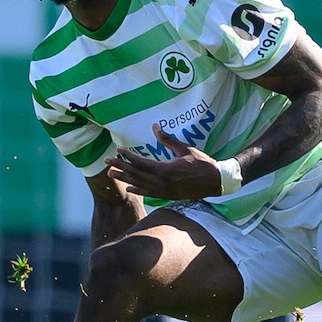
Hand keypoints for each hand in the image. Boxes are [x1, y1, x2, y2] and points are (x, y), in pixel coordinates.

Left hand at [106, 126, 221, 199]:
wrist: (215, 182)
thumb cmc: (202, 163)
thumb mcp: (185, 149)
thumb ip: (168, 139)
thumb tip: (155, 126)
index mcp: (165, 170)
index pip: (140, 163)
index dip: (128, 157)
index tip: (118, 151)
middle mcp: (161, 183)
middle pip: (135, 174)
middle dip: (120, 167)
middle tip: (106, 162)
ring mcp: (163, 191)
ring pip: (139, 185)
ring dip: (124, 179)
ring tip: (111, 174)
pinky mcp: (167, 196)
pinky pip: (148, 193)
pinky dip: (137, 190)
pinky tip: (129, 187)